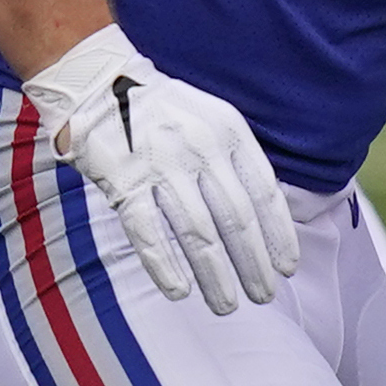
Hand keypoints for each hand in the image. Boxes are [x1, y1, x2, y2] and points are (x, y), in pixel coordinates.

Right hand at [24, 25, 298, 314]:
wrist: (97, 80)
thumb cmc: (163, 109)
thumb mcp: (214, 119)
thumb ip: (238, 161)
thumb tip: (267, 216)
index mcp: (229, 132)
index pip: (264, 193)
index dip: (279, 234)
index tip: (288, 267)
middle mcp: (200, 149)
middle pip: (237, 219)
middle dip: (254, 263)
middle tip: (264, 295)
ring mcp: (160, 166)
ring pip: (198, 233)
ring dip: (216, 275)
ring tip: (228, 305)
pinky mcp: (123, 181)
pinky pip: (149, 233)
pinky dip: (166, 266)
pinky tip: (180, 292)